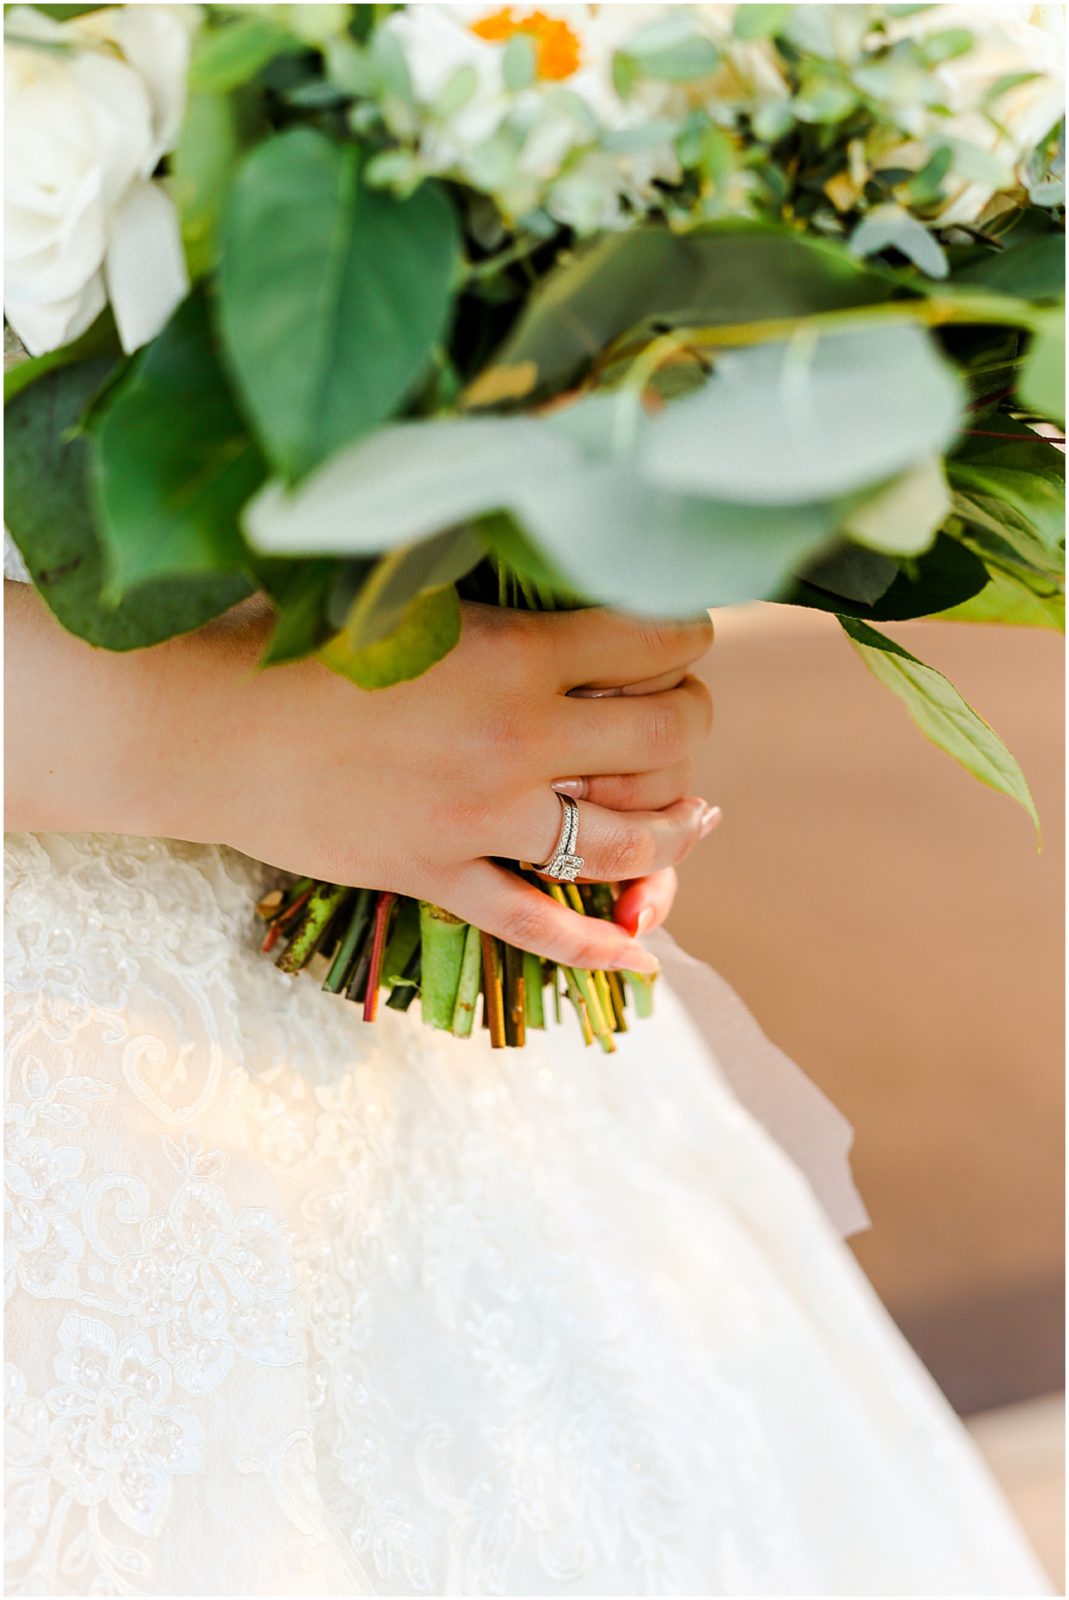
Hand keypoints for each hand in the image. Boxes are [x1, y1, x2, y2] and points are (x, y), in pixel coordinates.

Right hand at [6, 587, 717, 970]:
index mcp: (516, 651)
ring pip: (623, 840)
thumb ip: (495, 594)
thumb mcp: (409, 592)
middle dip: (687, 725)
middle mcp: (516, 736)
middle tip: (675, 716)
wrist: (202, 720)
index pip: (657, 644)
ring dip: (671, 829)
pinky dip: (595, 946)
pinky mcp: (436, 874)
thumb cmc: (296, 636)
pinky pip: (536, 925)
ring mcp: (480, 816)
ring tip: (688, 816)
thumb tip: (574, 587)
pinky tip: (642, 955)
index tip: (678, 640)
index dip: (686, 639)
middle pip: (664, 740)